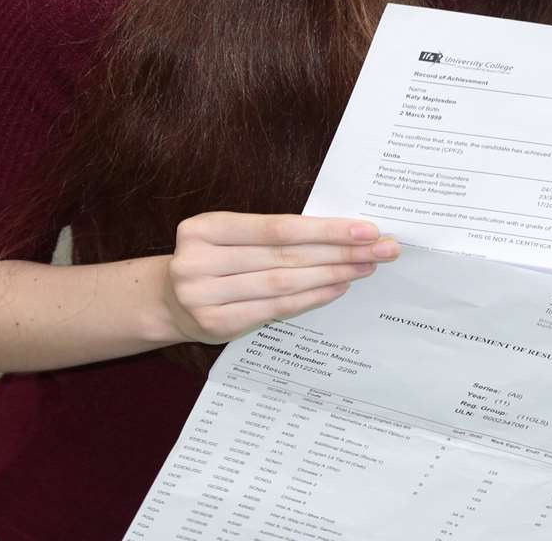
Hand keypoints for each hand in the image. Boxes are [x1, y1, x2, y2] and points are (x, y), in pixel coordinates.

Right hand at [163, 212, 397, 343]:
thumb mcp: (232, 235)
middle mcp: (198, 261)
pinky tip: (338, 288)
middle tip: (382, 249)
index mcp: (205, 228)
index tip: (367, 229)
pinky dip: (312, 298)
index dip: (325, 229)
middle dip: (341, 251)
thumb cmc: (216, 259)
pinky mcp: (215, 325)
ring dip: (332, 275)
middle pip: (286, 256)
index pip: (278, 227)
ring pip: (283, 283)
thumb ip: (274, 232)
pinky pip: (276, 309)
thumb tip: (344, 230)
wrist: (168, 300)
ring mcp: (202, 296)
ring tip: (366, 267)